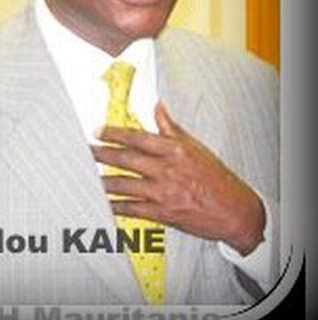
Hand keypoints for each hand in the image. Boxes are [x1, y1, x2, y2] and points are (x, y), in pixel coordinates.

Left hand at [92, 101, 265, 255]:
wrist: (233, 210)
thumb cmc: (215, 177)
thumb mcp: (194, 146)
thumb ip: (171, 127)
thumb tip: (157, 106)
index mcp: (174, 150)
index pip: (137, 137)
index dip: (114, 133)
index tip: (98, 131)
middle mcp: (166, 170)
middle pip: (125, 159)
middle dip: (101, 154)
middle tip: (86, 151)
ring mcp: (163, 192)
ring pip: (124, 184)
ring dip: (104, 180)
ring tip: (89, 177)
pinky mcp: (162, 213)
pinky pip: (133, 209)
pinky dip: (116, 205)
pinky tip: (105, 202)